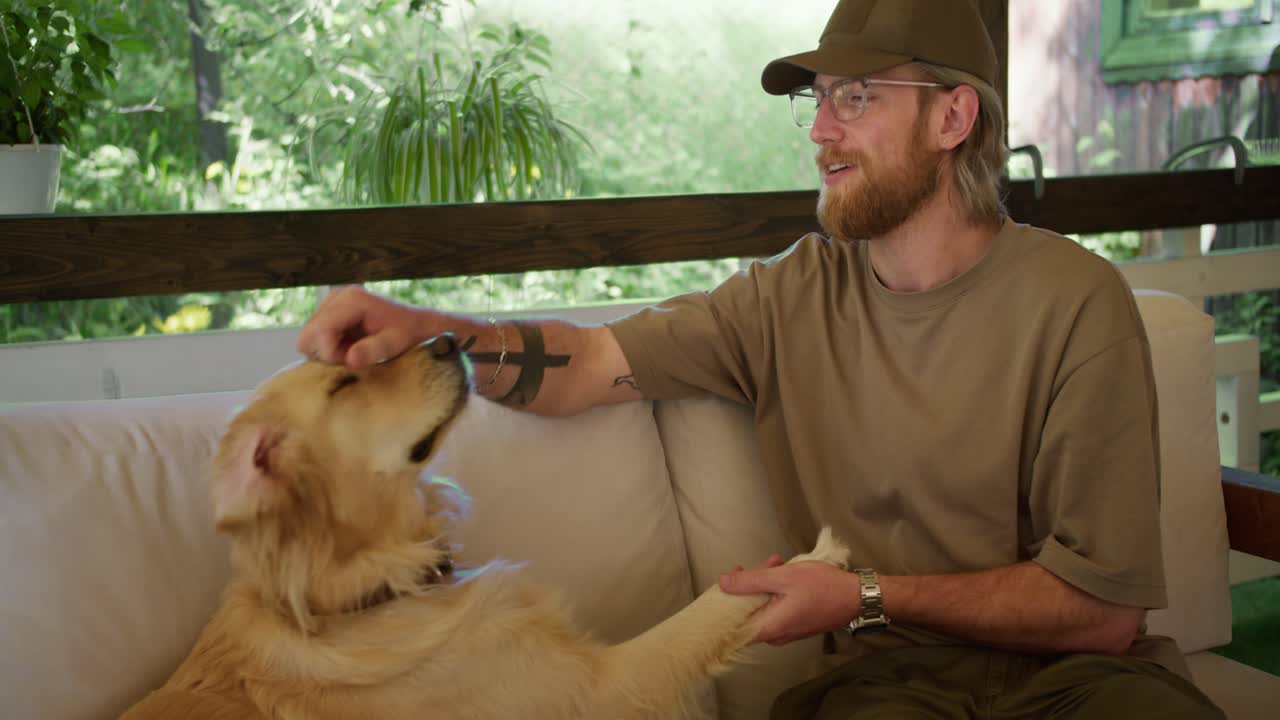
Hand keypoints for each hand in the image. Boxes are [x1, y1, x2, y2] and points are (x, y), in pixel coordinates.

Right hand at [296, 286, 429, 368]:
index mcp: (352, 299)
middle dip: (327, 353)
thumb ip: (374, 351)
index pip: (320, 331)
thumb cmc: (407, 333)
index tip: (351, 362)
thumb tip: (351, 358)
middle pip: (307, 336)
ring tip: (354, 351)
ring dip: (328, 351)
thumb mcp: (395, 344)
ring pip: (308, 338)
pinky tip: (350, 346)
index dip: (330, 354)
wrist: (414, 323)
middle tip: (351, 358)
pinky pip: (315, 338)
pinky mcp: (329, 311)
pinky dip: (329, 348)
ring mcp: (332, 302)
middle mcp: (338, 296)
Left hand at [718, 558, 859, 645]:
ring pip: (764, 607)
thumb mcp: (783, 577)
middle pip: (749, 612)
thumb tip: (723, 583)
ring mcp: (787, 631)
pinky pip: (777, 608)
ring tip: (776, 562)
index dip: (725, 605)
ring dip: (765, 583)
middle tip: (759, 564)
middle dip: (750, 584)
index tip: (727, 583)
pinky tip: (784, 571)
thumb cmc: (822, 587)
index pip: (733, 627)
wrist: (857, 597)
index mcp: (769, 628)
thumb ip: (750, 581)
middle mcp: (776, 635)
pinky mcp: (796, 624)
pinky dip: (777, 590)